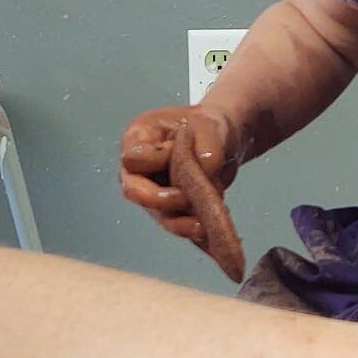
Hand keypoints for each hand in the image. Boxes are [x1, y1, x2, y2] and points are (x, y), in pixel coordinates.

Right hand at [118, 106, 236, 244]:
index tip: (180, 155)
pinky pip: (178, 223)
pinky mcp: (171, 209)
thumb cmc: (208, 127)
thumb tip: (205, 179)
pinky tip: (208, 230)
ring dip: (181, 222)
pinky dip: (193, 227)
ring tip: (203, 225)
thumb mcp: (210, 128)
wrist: (223, 141)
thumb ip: (205, 151)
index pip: (134, 158)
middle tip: (187, 199)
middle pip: (135, 192)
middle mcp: (139, 168)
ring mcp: (153, 191)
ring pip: (159, 213)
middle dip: (161, 200)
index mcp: (140, 138)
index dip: (156, 161)